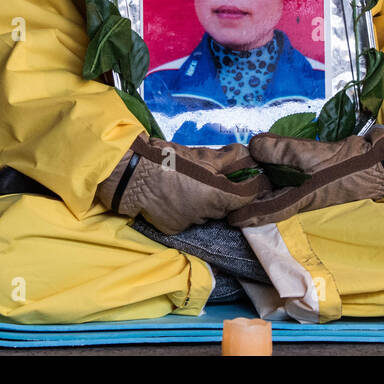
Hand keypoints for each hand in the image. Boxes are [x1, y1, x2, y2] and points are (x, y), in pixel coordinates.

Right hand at [96, 134, 271, 234]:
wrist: (130, 175)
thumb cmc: (165, 159)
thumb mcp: (199, 154)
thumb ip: (226, 158)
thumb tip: (246, 156)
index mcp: (213, 195)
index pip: (245, 198)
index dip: (252, 188)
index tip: (253, 179)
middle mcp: (204, 215)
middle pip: (225, 207)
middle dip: (225, 194)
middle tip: (217, 177)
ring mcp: (187, 224)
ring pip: (206, 214)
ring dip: (206, 203)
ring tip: (192, 185)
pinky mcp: (173, 229)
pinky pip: (188, 220)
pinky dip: (187, 210)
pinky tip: (177, 196)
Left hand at [227, 125, 383, 228]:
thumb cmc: (350, 166)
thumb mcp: (314, 155)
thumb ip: (283, 151)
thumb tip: (253, 147)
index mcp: (301, 199)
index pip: (268, 211)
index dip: (249, 216)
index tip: (231, 220)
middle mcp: (304, 197)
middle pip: (273, 199)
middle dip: (254, 197)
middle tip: (233, 189)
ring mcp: (312, 188)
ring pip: (283, 189)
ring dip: (267, 183)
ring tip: (248, 174)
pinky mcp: (320, 177)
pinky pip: (293, 178)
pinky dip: (281, 171)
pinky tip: (274, 161)